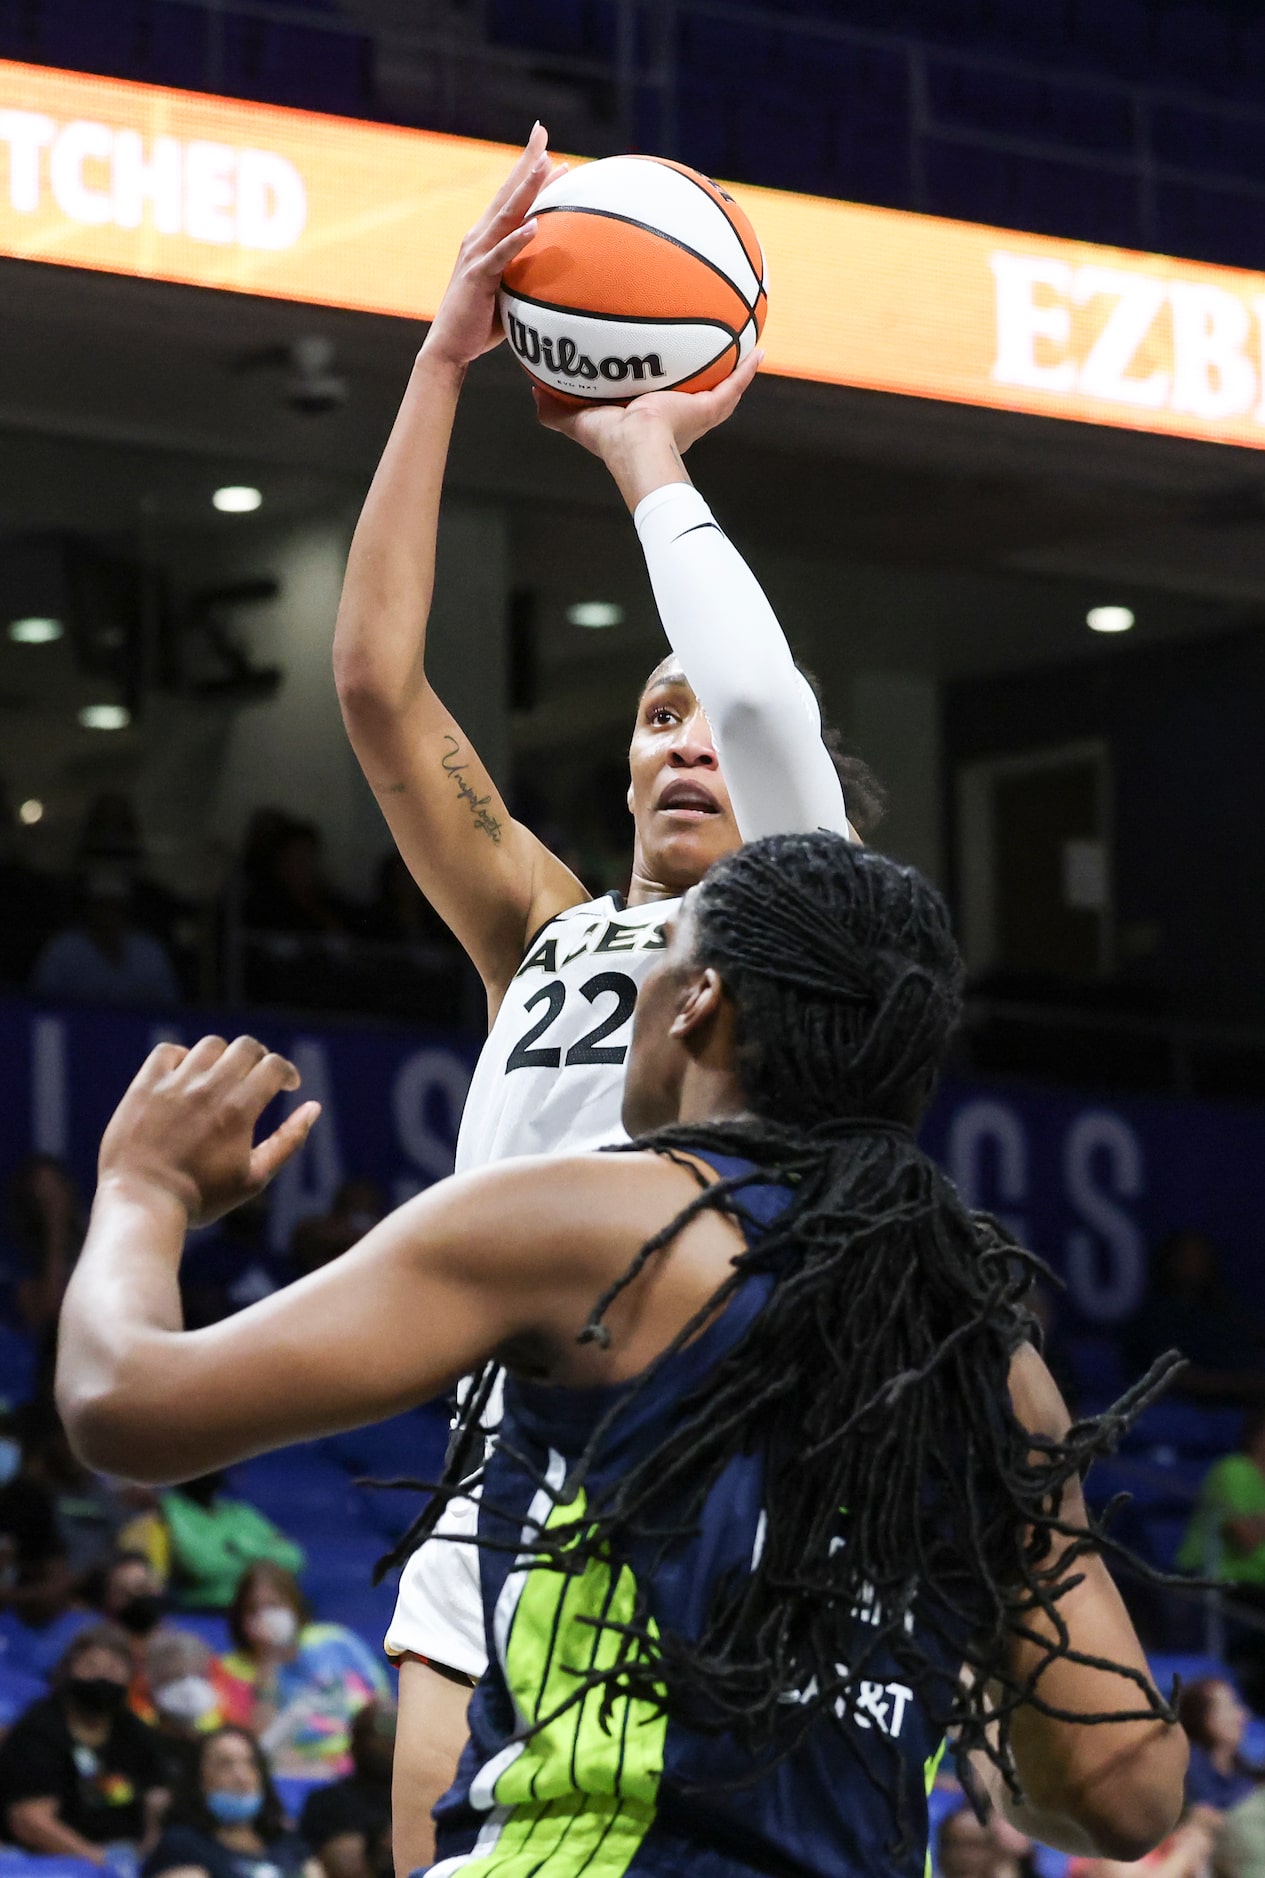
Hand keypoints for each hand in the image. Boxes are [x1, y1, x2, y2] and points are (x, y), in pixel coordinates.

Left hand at [97, 1036, 320, 1228]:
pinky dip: (182, 1057)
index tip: (288, 1084)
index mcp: (239, 1109)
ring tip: (220, 1077)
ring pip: (210, 1045)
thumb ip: (288, 1141)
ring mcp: (174, 1084)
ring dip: (224, 1057)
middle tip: (256, 1077)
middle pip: (246, 1046)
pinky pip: (168, 1051)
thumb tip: (314, 1108)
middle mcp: (209, 1088)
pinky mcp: (145, 1086)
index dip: (288, 1072)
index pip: (274, 1066)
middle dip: (260, 1058)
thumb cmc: (201, 1197)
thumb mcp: (254, 1177)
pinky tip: (185, 1076)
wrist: (142, 1202)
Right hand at [422, 123, 566, 370]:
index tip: (545, 144)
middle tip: (542, 132)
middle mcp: (479, 237)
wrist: (449, 347)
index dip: (526, 169)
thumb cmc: (481, 322)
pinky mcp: (478, 277)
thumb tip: (559, 271)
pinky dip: (517, 240)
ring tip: (547, 164)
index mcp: (487, 238)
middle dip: (526, 161)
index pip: (510, 197)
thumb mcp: (510, 290)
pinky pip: (500, 255)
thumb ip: (527, 272)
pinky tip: (534, 225)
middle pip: (507, 193)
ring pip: (506, 215)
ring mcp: (477, 255)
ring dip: (526, 189)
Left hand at [531, 345, 763, 461]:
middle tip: (703, 347)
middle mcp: (675, 415)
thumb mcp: (577, 420)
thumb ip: (554, 408)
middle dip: (696, 371)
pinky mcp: (708, 409)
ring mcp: (695, 413)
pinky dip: (747, 370)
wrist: (639, 447)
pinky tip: (759, 350)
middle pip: (690, 389)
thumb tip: (532, 389)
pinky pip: (733, 386)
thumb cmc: (610, 440)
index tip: (655, 363)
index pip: (652, 395)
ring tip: (743, 341)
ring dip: (730, 368)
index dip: (653, 381)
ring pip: (718, 387)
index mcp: (647, 418)